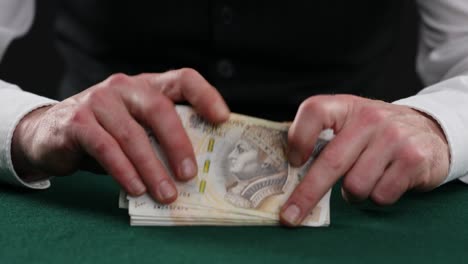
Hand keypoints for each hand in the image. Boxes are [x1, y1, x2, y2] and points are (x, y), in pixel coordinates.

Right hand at [11, 68, 229, 202]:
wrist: (52, 134)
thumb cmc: (108, 134)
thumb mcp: (137, 129)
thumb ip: (160, 139)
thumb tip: (194, 172)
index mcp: (148, 86)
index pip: (183, 79)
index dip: (205, 95)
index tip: (223, 119)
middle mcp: (125, 87)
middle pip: (159, 109)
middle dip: (178, 144)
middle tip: (190, 175)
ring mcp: (99, 101)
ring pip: (132, 135)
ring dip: (152, 168)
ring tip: (166, 194)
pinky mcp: (77, 121)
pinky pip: (106, 148)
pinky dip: (124, 171)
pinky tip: (136, 189)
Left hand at [280, 94, 448, 225]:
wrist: (428, 131)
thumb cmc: (374, 134)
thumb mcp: (348, 124)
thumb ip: (322, 139)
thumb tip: (288, 173)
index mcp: (346, 106)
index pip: (314, 111)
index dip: (298, 138)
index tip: (293, 163)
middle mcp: (370, 118)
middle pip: (331, 162)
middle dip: (307, 194)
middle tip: (290, 216)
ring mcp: (394, 137)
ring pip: (355, 186)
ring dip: (353, 193)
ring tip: (362, 180)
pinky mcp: (413, 159)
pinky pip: (380, 195)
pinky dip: (377, 196)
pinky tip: (383, 181)